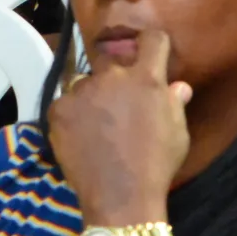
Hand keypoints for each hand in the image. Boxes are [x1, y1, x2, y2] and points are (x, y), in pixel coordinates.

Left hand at [44, 30, 190, 226]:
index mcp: (146, 79)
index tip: (149, 50)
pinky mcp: (58, 109)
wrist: (121, 195)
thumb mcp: (177, 134)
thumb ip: (174, 103)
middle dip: (114, 74)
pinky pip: (65, 103)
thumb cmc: (157, 165)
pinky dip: (71, 114)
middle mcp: (112, 77)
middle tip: (118, 100)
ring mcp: (82, 91)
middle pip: (110, 60)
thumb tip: (178, 86)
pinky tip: (80, 135)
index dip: (151, 43)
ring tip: (96, 122)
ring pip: (84, 82)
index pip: (151, 40)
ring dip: (90, 95)